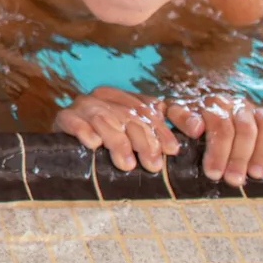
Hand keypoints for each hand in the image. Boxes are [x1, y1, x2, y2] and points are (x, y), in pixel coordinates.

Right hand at [54, 86, 179, 172]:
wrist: (67, 144)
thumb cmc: (108, 141)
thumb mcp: (135, 133)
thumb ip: (160, 128)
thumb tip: (198, 127)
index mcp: (123, 97)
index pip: (146, 110)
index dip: (161, 131)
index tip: (173, 151)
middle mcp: (103, 97)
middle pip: (128, 115)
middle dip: (143, 141)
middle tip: (153, 165)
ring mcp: (82, 105)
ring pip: (104, 118)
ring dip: (117, 142)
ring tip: (127, 165)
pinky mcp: (63, 116)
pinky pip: (74, 121)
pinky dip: (84, 131)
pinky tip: (93, 145)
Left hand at [165, 94, 262, 185]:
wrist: (202, 100)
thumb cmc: (189, 116)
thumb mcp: (176, 112)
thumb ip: (181, 117)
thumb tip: (196, 128)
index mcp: (213, 104)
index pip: (219, 126)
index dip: (217, 151)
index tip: (213, 174)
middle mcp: (235, 104)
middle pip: (244, 129)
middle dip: (239, 157)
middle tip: (234, 180)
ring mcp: (254, 108)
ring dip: (262, 151)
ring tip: (256, 174)